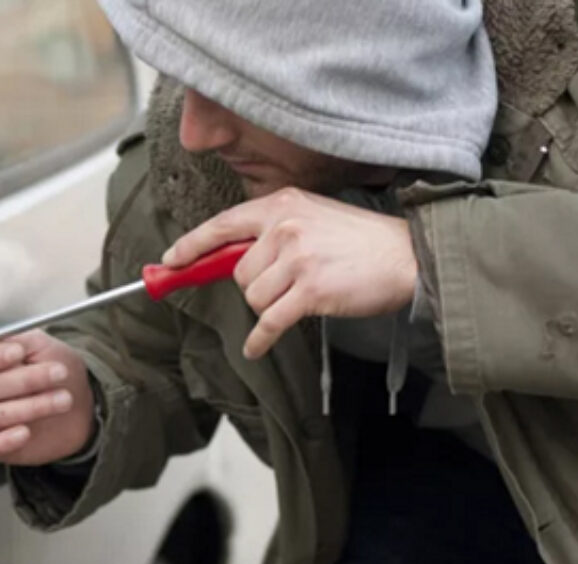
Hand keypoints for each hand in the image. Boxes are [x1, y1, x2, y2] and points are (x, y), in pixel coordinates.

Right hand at [0, 327, 94, 464]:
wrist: (83, 403)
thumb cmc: (56, 370)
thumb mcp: (40, 344)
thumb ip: (7, 337)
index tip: (18, 353)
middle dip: (24, 380)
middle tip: (57, 373)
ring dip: (30, 407)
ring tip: (63, 399)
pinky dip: (1, 442)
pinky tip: (24, 433)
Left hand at [162, 187, 416, 358]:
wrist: (407, 257)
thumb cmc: (360, 241)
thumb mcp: (313, 217)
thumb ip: (273, 230)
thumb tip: (229, 257)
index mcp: (282, 204)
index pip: (222, 224)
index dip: (192, 245)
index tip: (170, 260)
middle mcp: (285, 227)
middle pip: (237, 272)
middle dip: (254, 286)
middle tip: (287, 285)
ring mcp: (297, 258)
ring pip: (252, 298)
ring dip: (269, 307)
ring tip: (301, 297)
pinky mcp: (310, 290)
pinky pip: (268, 323)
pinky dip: (260, 339)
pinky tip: (256, 346)